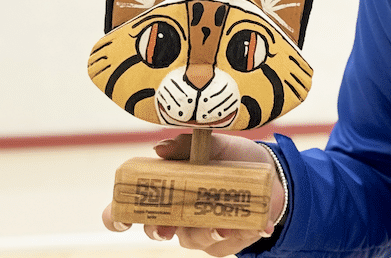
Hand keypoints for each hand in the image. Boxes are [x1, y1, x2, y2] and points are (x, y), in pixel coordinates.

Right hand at [102, 133, 285, 256]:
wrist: (272, 174)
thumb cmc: (236, 159)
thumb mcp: (216, 145)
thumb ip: (188, 145)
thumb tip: (160, 148)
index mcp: (168, 190)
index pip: (131, 208)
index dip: (118, 216)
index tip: (120, 219)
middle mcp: (178, 214)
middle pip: (157, 230)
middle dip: (160, 230)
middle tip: (168, 227)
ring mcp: (200, 230)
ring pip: (192, 239)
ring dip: (205, 232)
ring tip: (223, 223)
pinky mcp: (225, 242)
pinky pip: (227, 245)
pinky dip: (240, 234)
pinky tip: (255, 225)